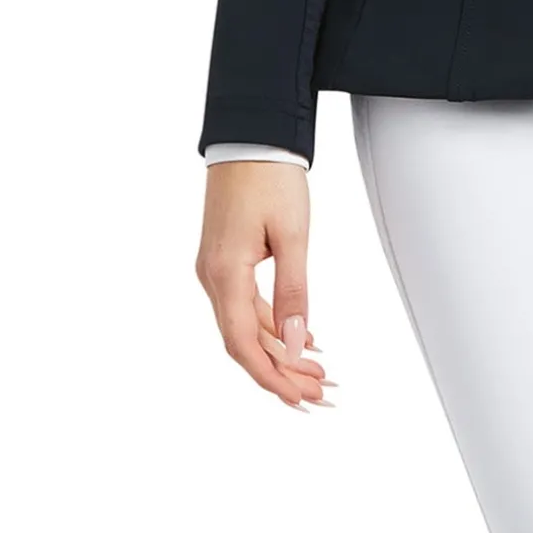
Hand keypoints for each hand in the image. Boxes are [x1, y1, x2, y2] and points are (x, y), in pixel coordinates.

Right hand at [196, 161, 335, 408]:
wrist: (251, 133)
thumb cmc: (270, 174)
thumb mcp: (292, 234)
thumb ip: (294, 292)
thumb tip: (295, 343)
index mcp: (224, 274)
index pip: (243, 345)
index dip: (271, 377)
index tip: (300, 399)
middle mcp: (212, 277)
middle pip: (244, 341)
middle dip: (282, 370)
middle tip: (320, 391)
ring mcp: (215, 268)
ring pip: (245, 325)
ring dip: (279, 350)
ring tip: (316, 370)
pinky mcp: (224, 258)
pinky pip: (244, 304)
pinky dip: (271, 325)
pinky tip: (298, 336)